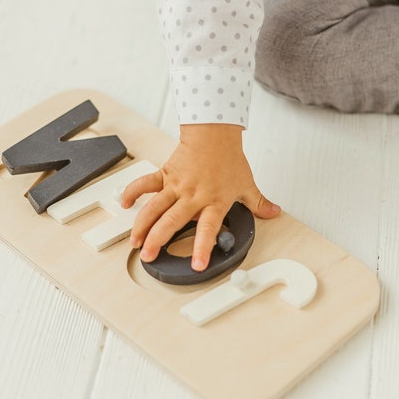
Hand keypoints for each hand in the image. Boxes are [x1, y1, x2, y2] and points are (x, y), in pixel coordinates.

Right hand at [121, 124, 280, 270]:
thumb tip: (274, 212)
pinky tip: (124, 203)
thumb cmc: (228, 158)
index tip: (197, 265)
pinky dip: (133, 192)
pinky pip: (145, 184)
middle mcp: (193, 196)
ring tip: (135, 241)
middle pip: (172, 221)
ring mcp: (176, 186)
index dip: (202, 248)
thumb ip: (259, 203)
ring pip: (154, 208)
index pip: (208, 229)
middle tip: (148, 257)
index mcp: (214, 202)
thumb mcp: (247, 184)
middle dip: (158, 241)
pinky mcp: (165, 174)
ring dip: (142, 225)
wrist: (215, 133)